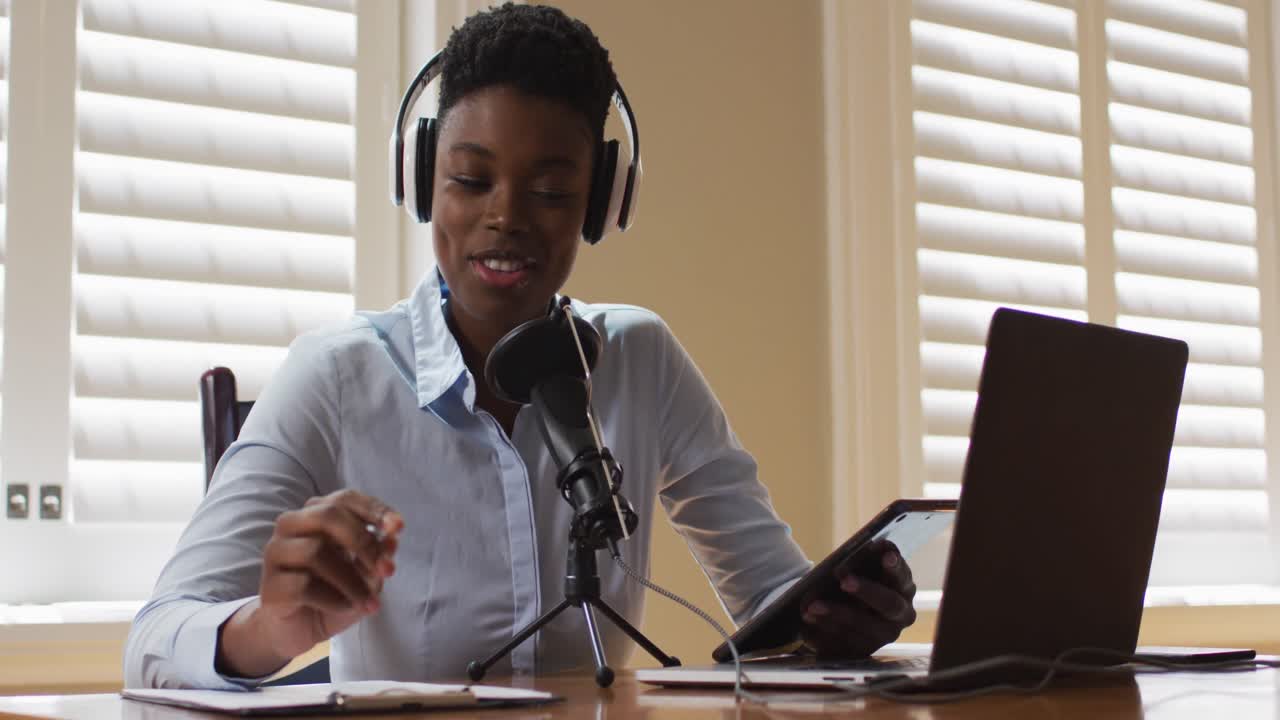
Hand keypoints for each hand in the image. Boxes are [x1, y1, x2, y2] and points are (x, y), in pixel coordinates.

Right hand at [216, 490, 403, 676]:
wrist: (298, 631)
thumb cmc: (334, 594)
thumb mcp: (365, 576)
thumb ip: (378, 556)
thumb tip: (392, 540)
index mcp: (317, 515)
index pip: (345, 499)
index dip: (374, 510)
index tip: (398, 528)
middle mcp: (292, 526)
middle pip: (328, 516)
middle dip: (364, 542)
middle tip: (387, 571)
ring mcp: (276, 553)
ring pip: (316, 552)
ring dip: (352, 580)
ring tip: (370, 602)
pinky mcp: (270, 585)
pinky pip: (304, 585)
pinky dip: (333, 599)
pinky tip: (344, 608)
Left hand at [799, 539, 916, 657]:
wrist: (845, 609)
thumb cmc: (858, 579)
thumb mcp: (864, 567)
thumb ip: (867, 558)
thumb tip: (868, 547)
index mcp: (904, 589)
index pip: (902, 577)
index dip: (895, 567)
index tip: (886, 554)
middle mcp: (899, 617)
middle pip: (888, 604)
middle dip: (866, 591)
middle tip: (844, 580)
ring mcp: (882, 637)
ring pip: (862, 627)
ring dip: (836, 615)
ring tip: (813, 606)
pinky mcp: (860, 652)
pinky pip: (843, 645)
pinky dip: (823, 633)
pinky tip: (808, 625)